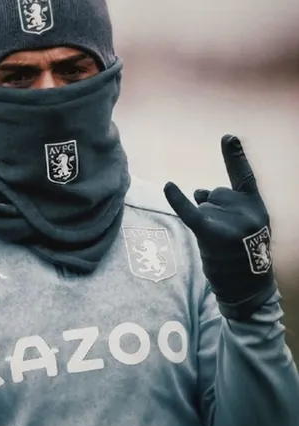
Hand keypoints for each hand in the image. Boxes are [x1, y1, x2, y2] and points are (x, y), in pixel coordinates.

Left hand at [164, 135, 275, 319]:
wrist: (247, 289)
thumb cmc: (242, 255)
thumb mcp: (243, 225)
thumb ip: (224, 204)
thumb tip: (198, 191)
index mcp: (256, 206)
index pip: (244, 176)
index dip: (234, 156)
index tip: (227, 136)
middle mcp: (246, 210)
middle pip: (213, 193)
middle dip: (212, 209)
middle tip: (225, 237)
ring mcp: (231, 222)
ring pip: (202, 205)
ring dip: (204, 221)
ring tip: (218, 244)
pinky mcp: (213, 233)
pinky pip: (191, 212)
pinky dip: (177, 200)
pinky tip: (168, 186)